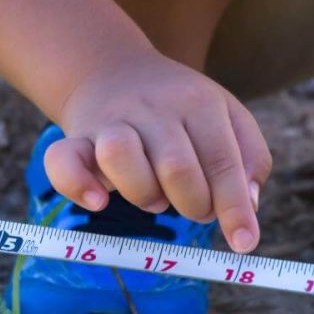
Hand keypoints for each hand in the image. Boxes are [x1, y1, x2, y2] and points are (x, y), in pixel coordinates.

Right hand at [46, 50, 271, 252]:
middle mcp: (155, 108)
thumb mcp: (227, 116)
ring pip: (121, 157)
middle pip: (177, 168)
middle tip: (195, 206)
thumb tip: (248, 206)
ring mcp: (111, 121)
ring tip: (155, 197)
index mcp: (199, 103)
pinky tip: (99, 201)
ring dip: (144, 194)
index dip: (234, 208)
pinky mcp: (75, 137)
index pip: (223, 161)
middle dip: (193, 205)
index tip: (244, 245)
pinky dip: (78, 186)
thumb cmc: (181, 107)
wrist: (111, 69)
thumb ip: (249, 158)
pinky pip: (64, 162)